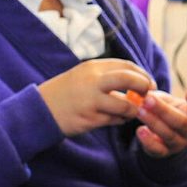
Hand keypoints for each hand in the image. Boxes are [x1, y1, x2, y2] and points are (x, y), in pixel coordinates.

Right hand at [38, 59, 154, 136]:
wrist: (38, 110)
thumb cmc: (65, 93)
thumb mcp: (83, 77)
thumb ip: (107, 77)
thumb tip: (137, 81)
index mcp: (92, 67)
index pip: (127, 66)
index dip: (142, 75)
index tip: (148, 84)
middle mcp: (93, 81)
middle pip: (130, 79)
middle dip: (144, 87)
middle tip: (149, 95)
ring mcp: (91, 100)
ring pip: (126, 105)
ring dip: (133, 110)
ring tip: (130, 112)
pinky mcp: (89, 118)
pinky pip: (115, 120)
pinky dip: (120, 120)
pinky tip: (117, 119)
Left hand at [134, 89, 186, 157]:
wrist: (162, 134)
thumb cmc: (167, 111)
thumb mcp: (166, 101)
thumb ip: (157, 96)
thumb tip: (143, 92)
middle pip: (181, 122)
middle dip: (163, 110)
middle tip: (148, 99)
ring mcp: (179, 143)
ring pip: (168, 134)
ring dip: (153, 122)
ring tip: (140, 111)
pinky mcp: (165, 152)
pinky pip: (158, 149)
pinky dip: (148, 140)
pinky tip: (140, 130)